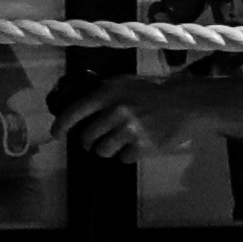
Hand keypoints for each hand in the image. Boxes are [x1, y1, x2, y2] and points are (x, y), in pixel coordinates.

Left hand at [59, 74, 203, 164]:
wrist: (187, 103)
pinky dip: (128, 155)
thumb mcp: (126, 83)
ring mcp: (129, 130)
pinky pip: (123, 158)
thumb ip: (104, 92)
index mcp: (109, 93)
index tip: (55, 134)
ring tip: (119, 142)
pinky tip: (137, 145)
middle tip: (95, 141)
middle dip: (89, 142)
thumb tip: (80, 102)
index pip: (75, 112)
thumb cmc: (156, 91)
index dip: (61, 126)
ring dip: (108, 149)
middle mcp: (116, 112)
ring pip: (103, 151)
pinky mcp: (143, 146)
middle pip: (87, 138)